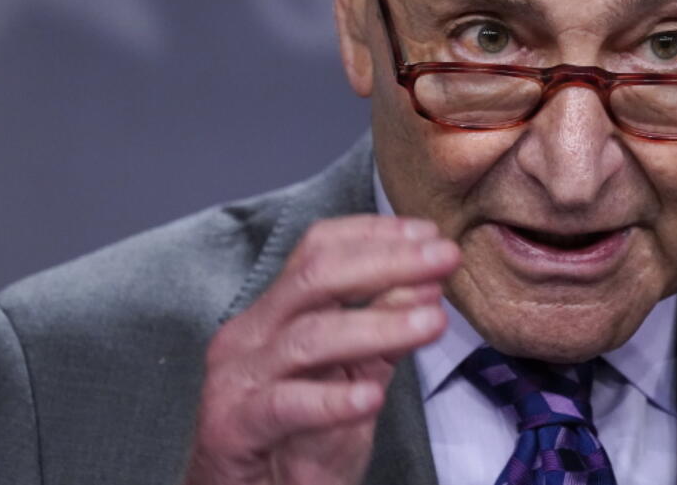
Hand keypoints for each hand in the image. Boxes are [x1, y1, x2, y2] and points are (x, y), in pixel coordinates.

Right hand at [183, 215, 458, 484]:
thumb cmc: (298, 442)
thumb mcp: (352, 377)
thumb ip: (384, 332)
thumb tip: (428, 283)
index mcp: (274, 312)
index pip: (319, 249)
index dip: (376, 234)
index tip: (431, 234)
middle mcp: (249, 334)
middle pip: (316, 277)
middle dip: (388, 262)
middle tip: (444, 258)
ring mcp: (236, 378)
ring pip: (310, 336)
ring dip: (379, 325)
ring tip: (432, 323)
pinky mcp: (232, 426)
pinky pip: (285, 405)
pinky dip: (331, 399)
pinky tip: (370, 398)